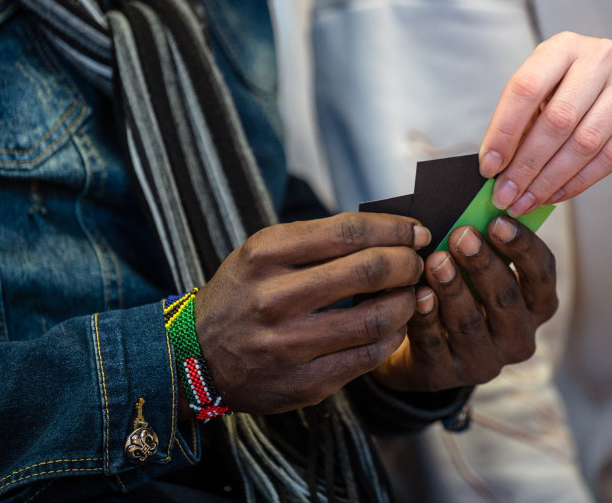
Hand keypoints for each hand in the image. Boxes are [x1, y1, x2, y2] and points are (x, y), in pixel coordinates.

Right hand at [193, 213, 428, 413]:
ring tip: (410, 294)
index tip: (415, 231)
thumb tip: (389, 231)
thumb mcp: (262, 253)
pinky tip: (394, 326)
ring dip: (406, 301)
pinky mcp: (304, 382)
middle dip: (407, 263)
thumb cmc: (243, 294)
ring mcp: (289, 345)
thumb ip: (318, 240)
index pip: (349, 232)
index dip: (394, 229)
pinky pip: (368, 356)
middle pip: (369, 270)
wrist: (195, 356)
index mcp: (266, 255)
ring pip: (376, 317)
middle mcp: (274, 299)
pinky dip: (393, 336)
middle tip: (416, 262)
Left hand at [372, 216, 557, 391]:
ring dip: (453, 289)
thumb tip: (470, 212)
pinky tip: (418, 295)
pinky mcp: (445, 376)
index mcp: (536, 308)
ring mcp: (484, 362)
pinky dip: (426, 317)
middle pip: (506, 299)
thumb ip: (480, 244)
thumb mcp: (475, 269)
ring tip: (436, 260)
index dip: (524, 247)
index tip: (499, 221)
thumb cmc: (456, 290)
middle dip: (484, 264)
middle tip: (462, 235)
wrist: (416, 342)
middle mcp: (518, 339)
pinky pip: (435, 344)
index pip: (542, 277)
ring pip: (470, 323)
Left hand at [479, 32, 611, 215]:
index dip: (503, 131)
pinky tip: (557, 195)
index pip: (525, 87)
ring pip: (584, 142)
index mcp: (562, 46)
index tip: (489, 166)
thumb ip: (524, 122)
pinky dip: (578, 182)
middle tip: (506, 194)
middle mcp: (600, 56)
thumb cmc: (582, 94)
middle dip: (526, 165)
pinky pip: (611, 156)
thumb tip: (495, 167)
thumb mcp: (550, 92)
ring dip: (550, 180)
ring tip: (528, 201)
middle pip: (557, 120)